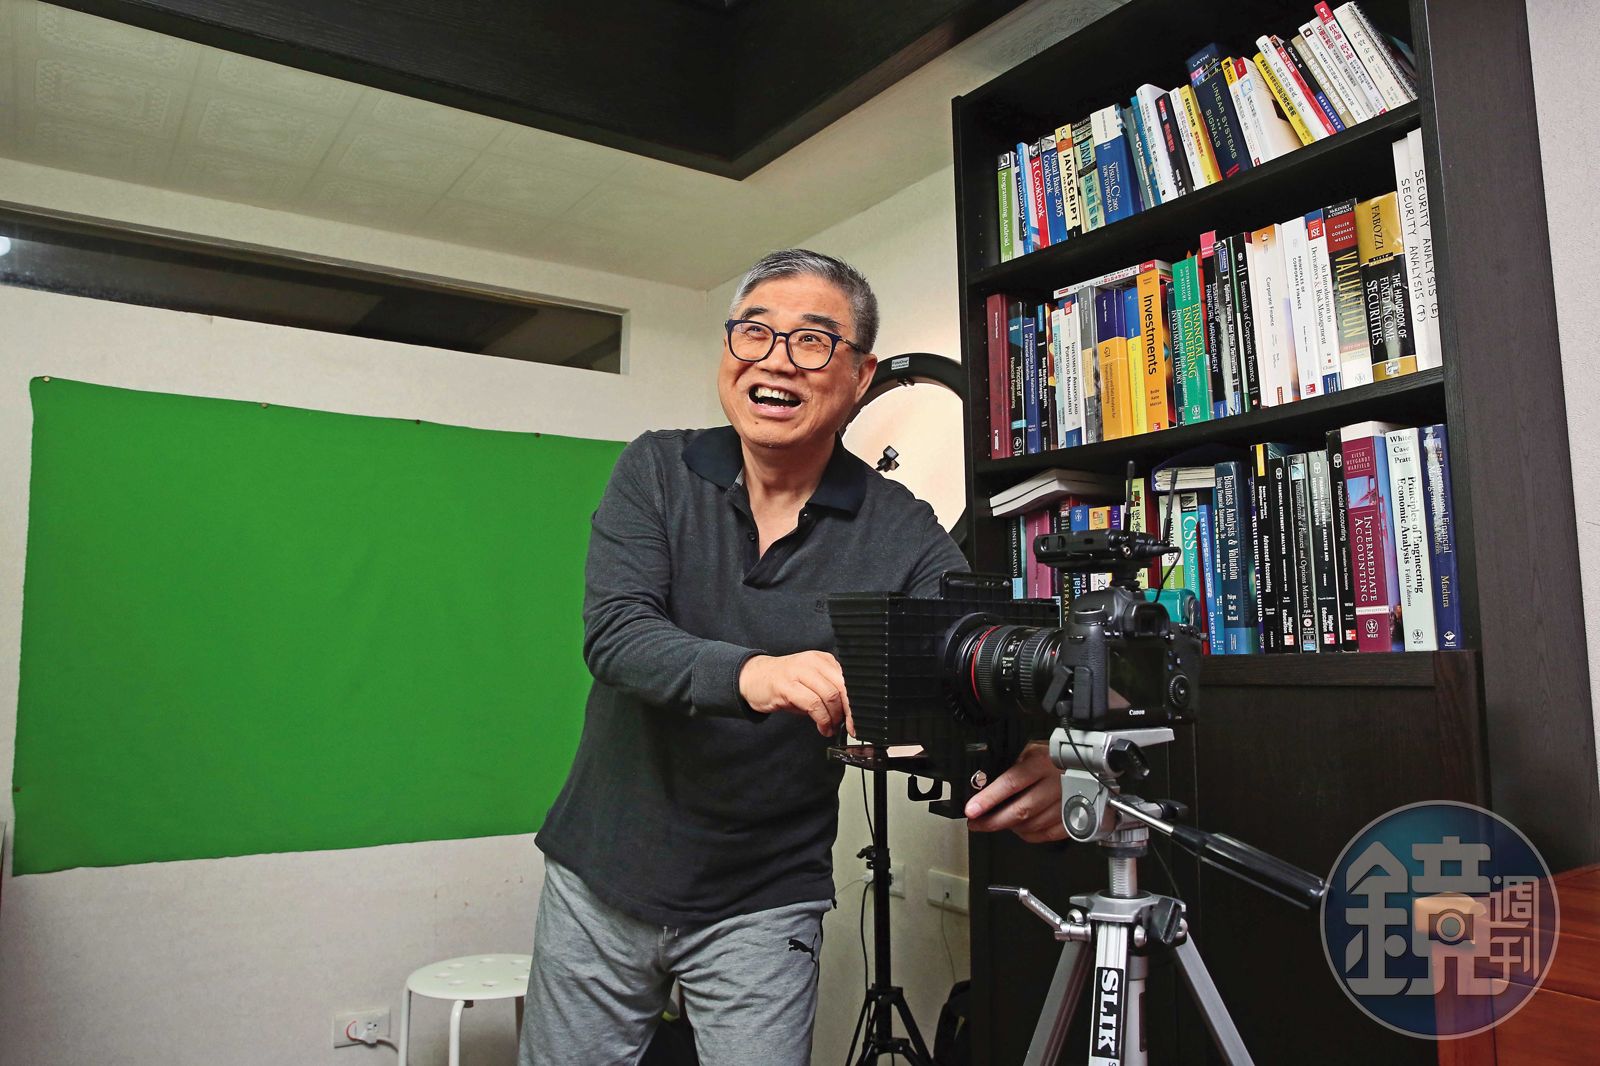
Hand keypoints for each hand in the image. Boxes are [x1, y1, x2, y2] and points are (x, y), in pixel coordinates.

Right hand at [739, 651, 854, 737]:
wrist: (752, 678)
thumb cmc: (784, 683)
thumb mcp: (810, 683)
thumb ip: (829, 692)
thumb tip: (848, 714)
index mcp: (823, 660)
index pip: (848, 680)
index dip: (856, 703)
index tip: (858, 721)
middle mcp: (813, 662)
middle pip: (842, 687)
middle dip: (850, 712)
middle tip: (849, 728)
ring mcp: (799, 672)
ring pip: (829, 696)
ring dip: (833, 718)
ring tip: (830, 728)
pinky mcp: (786, 685)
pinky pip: (813, 704)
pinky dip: (821, 720)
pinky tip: (821, 727)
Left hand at [964, 742, 1066, 842]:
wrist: (1085, 762)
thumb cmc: (1054, 756)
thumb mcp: (1030, 749)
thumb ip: (1011, 764)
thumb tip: (983, 783)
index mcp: (1042, 763)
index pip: (1010, 783)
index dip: (988, 799)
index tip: (972, 810)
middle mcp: (1055, 783)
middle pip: (1021, 811)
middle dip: (993, 821)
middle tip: (977, 824)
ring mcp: (1067, 802)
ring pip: (1033, 825)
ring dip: (1011, 828)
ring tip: (999, 822)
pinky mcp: (1074, 817)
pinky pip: (1047, 834)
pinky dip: (1030, 835)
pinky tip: (1021, 828)